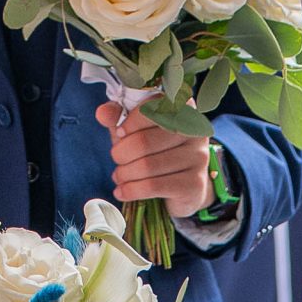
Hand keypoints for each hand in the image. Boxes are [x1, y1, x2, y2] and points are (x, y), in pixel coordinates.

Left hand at [99, 102, 213, 218]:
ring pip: (147, 166)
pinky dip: (131, 190)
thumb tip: (102, 113)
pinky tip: (122, 192)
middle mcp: (195, 131)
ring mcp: (198, 158)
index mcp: (183, 109)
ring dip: (124, 174)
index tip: (120, 133)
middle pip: (144, 141)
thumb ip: (119, 117)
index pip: (152, 109)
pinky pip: (153, 186)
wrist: (184, 187)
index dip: (129, 122)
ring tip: (119, 176)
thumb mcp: (136, 130)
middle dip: (121, 153)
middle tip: (116, 159)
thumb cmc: (157, 151)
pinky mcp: (194, 183)